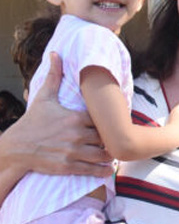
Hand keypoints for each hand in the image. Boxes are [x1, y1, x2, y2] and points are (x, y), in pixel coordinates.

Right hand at [12, 52, 111, 175]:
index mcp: (74, 117)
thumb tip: (56, 53)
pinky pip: (92, 169)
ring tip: (113, 153)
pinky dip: (103, 170)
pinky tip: (108, 168)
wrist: (15, 147)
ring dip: (110, 155)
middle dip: (111, 139)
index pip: (103, 120)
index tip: (115, 123)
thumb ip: (54, 76)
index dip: (109, 122)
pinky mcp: (67, 166)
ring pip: (102, 154)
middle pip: (105, 137)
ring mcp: (72, 151)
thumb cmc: (32, 121)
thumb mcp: (44, 97)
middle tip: (118, 140)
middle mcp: (76, 135)